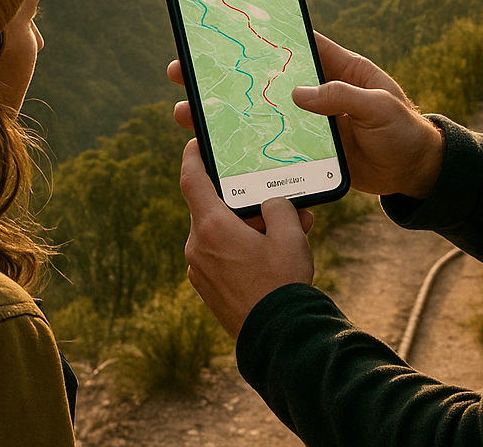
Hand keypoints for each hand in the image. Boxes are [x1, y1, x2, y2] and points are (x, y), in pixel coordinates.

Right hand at [167, 30, 443, 199]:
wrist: (416, 173)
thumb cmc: (405, 131)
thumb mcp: (381, 107)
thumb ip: (343, 97)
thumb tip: (298, 94)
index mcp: (335, 66)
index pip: (292, 41)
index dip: (259, 32)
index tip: (223, 26)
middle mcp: (315, 90)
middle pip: (261, 75)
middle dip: (222, 73)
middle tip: (183, 70)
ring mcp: (307, 120)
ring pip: (257, 110)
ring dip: (223, 111)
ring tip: (186, 114)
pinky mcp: (305, 149)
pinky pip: (268, 142)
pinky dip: (243, 144)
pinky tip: (216, 148)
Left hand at [179, 138, 314, 338]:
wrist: (278, 339)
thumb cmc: (282, 284)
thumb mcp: (291, 235)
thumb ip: (279, 207)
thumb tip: (272, 205)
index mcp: (211, 227)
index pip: (191, 179)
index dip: (192, 157)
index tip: (195, 144)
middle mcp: (197, 246)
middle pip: (215, 209)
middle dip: (246, 203)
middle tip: (276, 203)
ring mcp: (200, 270)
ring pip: (221, 234)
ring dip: (248, 229)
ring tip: (287, 234)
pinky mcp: (207, 289)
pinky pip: (221, 257)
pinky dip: (241, 249)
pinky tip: (272, 257)